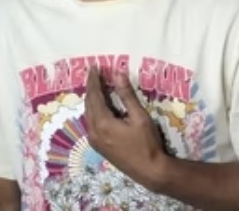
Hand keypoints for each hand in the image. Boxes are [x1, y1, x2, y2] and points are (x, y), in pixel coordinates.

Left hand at [84, 66, 167, 189]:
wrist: (150, 171)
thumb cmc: (147, 143)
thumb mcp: (139, 117)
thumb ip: (127, 95)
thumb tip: (118, 73)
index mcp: (102, 123)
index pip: (94, 96)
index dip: (94, 80)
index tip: (94, 67)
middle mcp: (93, 132)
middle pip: (88, 104)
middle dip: (91, 87)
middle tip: (96, 73)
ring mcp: (94, 141)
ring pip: (88, 114)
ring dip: (92, 99)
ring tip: (98, 85)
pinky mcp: (98, 146)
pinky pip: (91, 123)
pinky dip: (94, 110)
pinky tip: (101, 105)